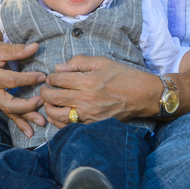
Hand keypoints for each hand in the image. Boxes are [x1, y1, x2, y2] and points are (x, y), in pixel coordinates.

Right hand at [0, 26, 47, 136]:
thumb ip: (16, 50)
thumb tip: (36, 47)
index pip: (12, 81)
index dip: (29, 79)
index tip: (42, 77)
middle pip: (9, 104)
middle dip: (27, 106)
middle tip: (42, 101)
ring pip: (8, 112)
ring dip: (26, 119)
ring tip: (42, 123)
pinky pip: (6, 114)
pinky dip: (18, 122)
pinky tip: (29, 131)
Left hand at [39, 55, 156, 127]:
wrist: (145, 95)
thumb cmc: (124, 76)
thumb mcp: (102, 62)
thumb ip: (78, 62)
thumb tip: (58, 68)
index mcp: (89, 81)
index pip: (59, 80)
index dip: (51, 78)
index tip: (50, 78)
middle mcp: (88, 99)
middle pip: (55, 98)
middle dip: (45, 94)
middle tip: (44, 90)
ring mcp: (91, 115)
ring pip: (59, 115)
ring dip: (49, 109)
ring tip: (48, 103)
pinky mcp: (94, 125)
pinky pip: (71, 126)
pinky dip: (60, 122)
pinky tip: (56, 116)